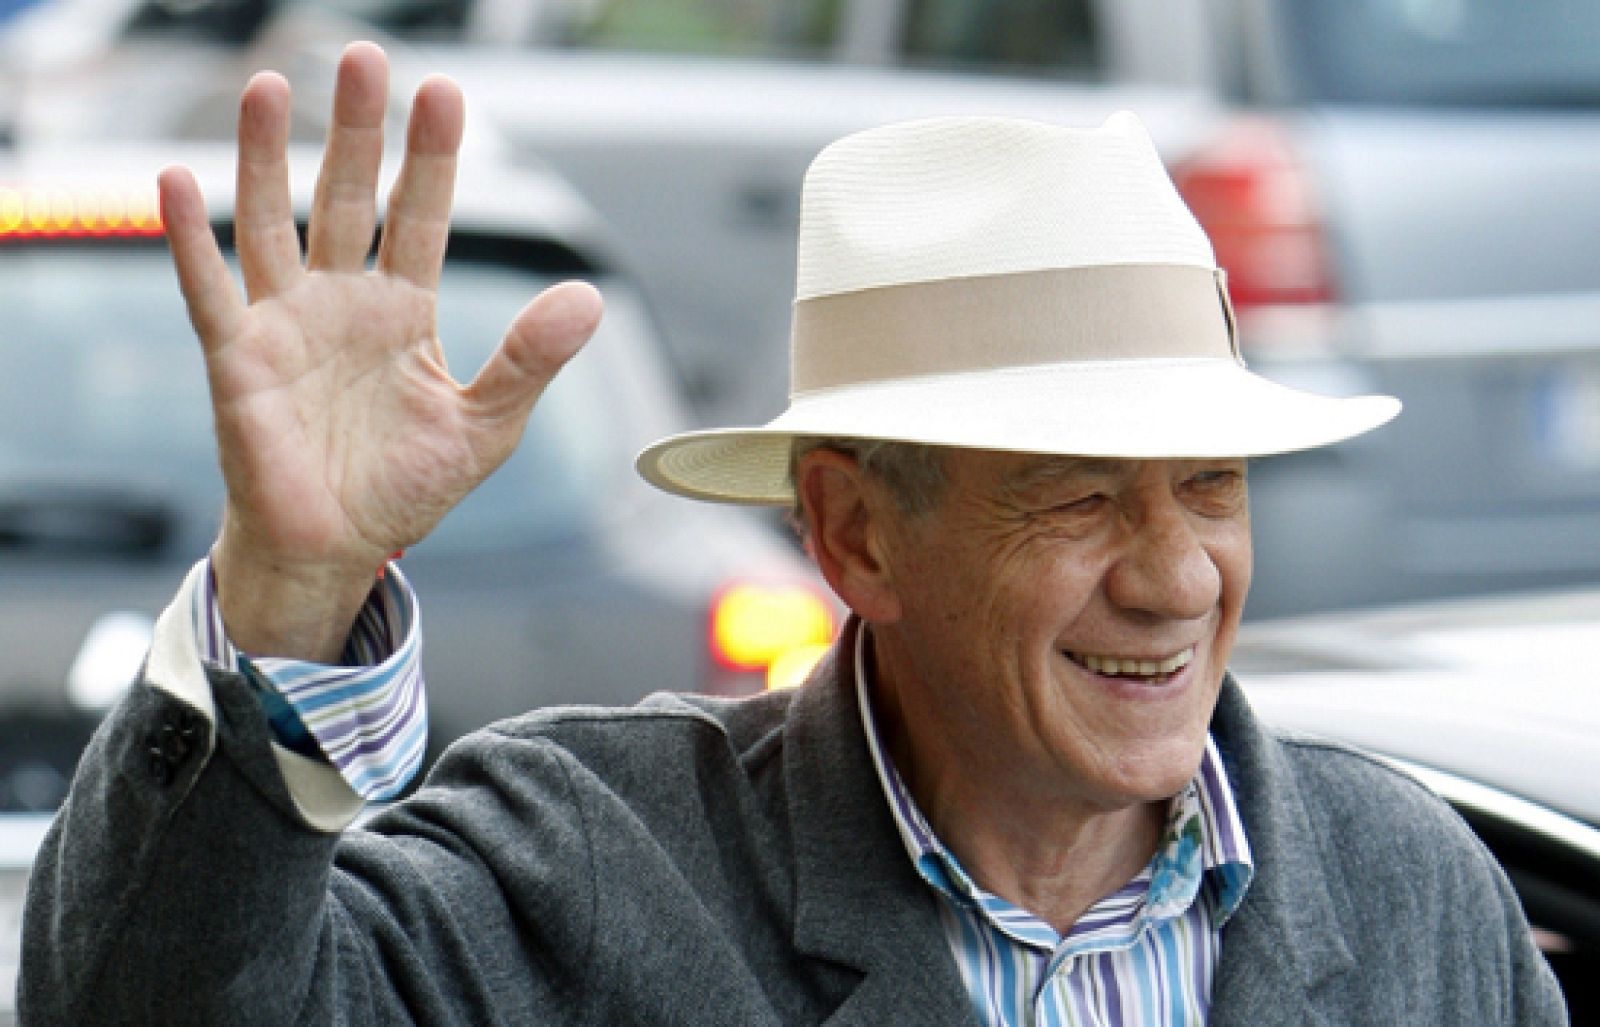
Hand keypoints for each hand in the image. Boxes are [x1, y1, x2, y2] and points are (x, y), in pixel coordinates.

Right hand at [158, 42, 602, 660]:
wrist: (339, 551)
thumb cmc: (406, 488)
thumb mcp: (486, 425)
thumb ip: (530, 360)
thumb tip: (590, 296)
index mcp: (405, 312)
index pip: (421, 217)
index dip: (432, 158)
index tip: (444, 92)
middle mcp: (343, 302)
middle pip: (348, 199)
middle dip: (357, 132)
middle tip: (364, 58)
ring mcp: (286, 325)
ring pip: (272, 224)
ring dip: (268, 158)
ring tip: (271, 87)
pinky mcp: (237, 360)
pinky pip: (209, 290)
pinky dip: (188, 239)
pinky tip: (177, 180)